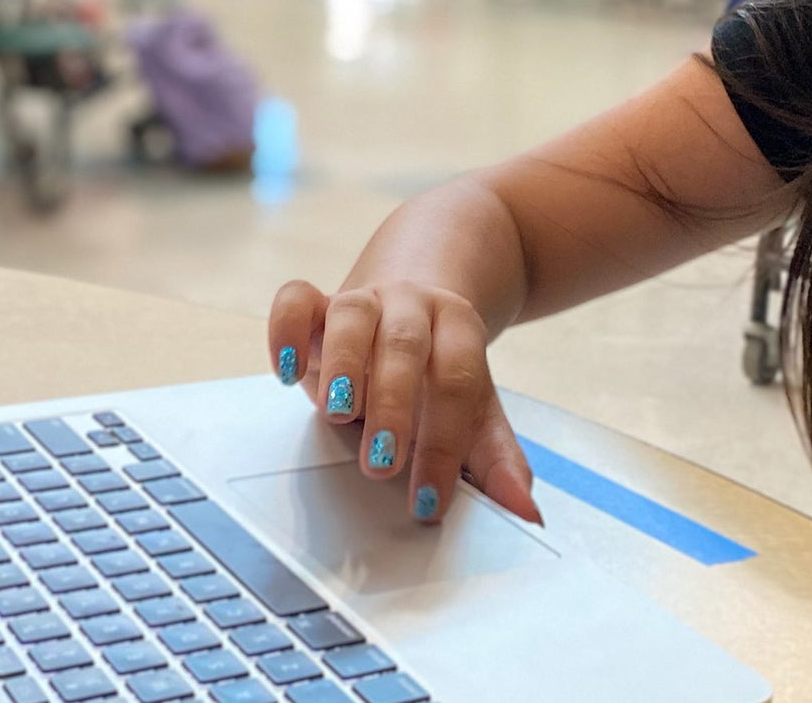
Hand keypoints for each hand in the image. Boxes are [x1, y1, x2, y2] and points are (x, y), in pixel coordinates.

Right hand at [269, 279, 542, 526]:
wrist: (416, 305)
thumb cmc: (441, 372)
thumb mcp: (474, 412)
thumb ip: (496, 459)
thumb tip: (526, 512)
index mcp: (459, 327)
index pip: (458, 379)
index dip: (446, 442)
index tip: (430, 501)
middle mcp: (411, 305)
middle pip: (405, 342)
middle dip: (393, 404)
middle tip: (382, 464)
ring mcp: (362, 300)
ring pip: (351, 314)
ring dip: (342, 365)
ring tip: (337, 415)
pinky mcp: (317, 305)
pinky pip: (295, 300)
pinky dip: (284, 329)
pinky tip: (286, 371)